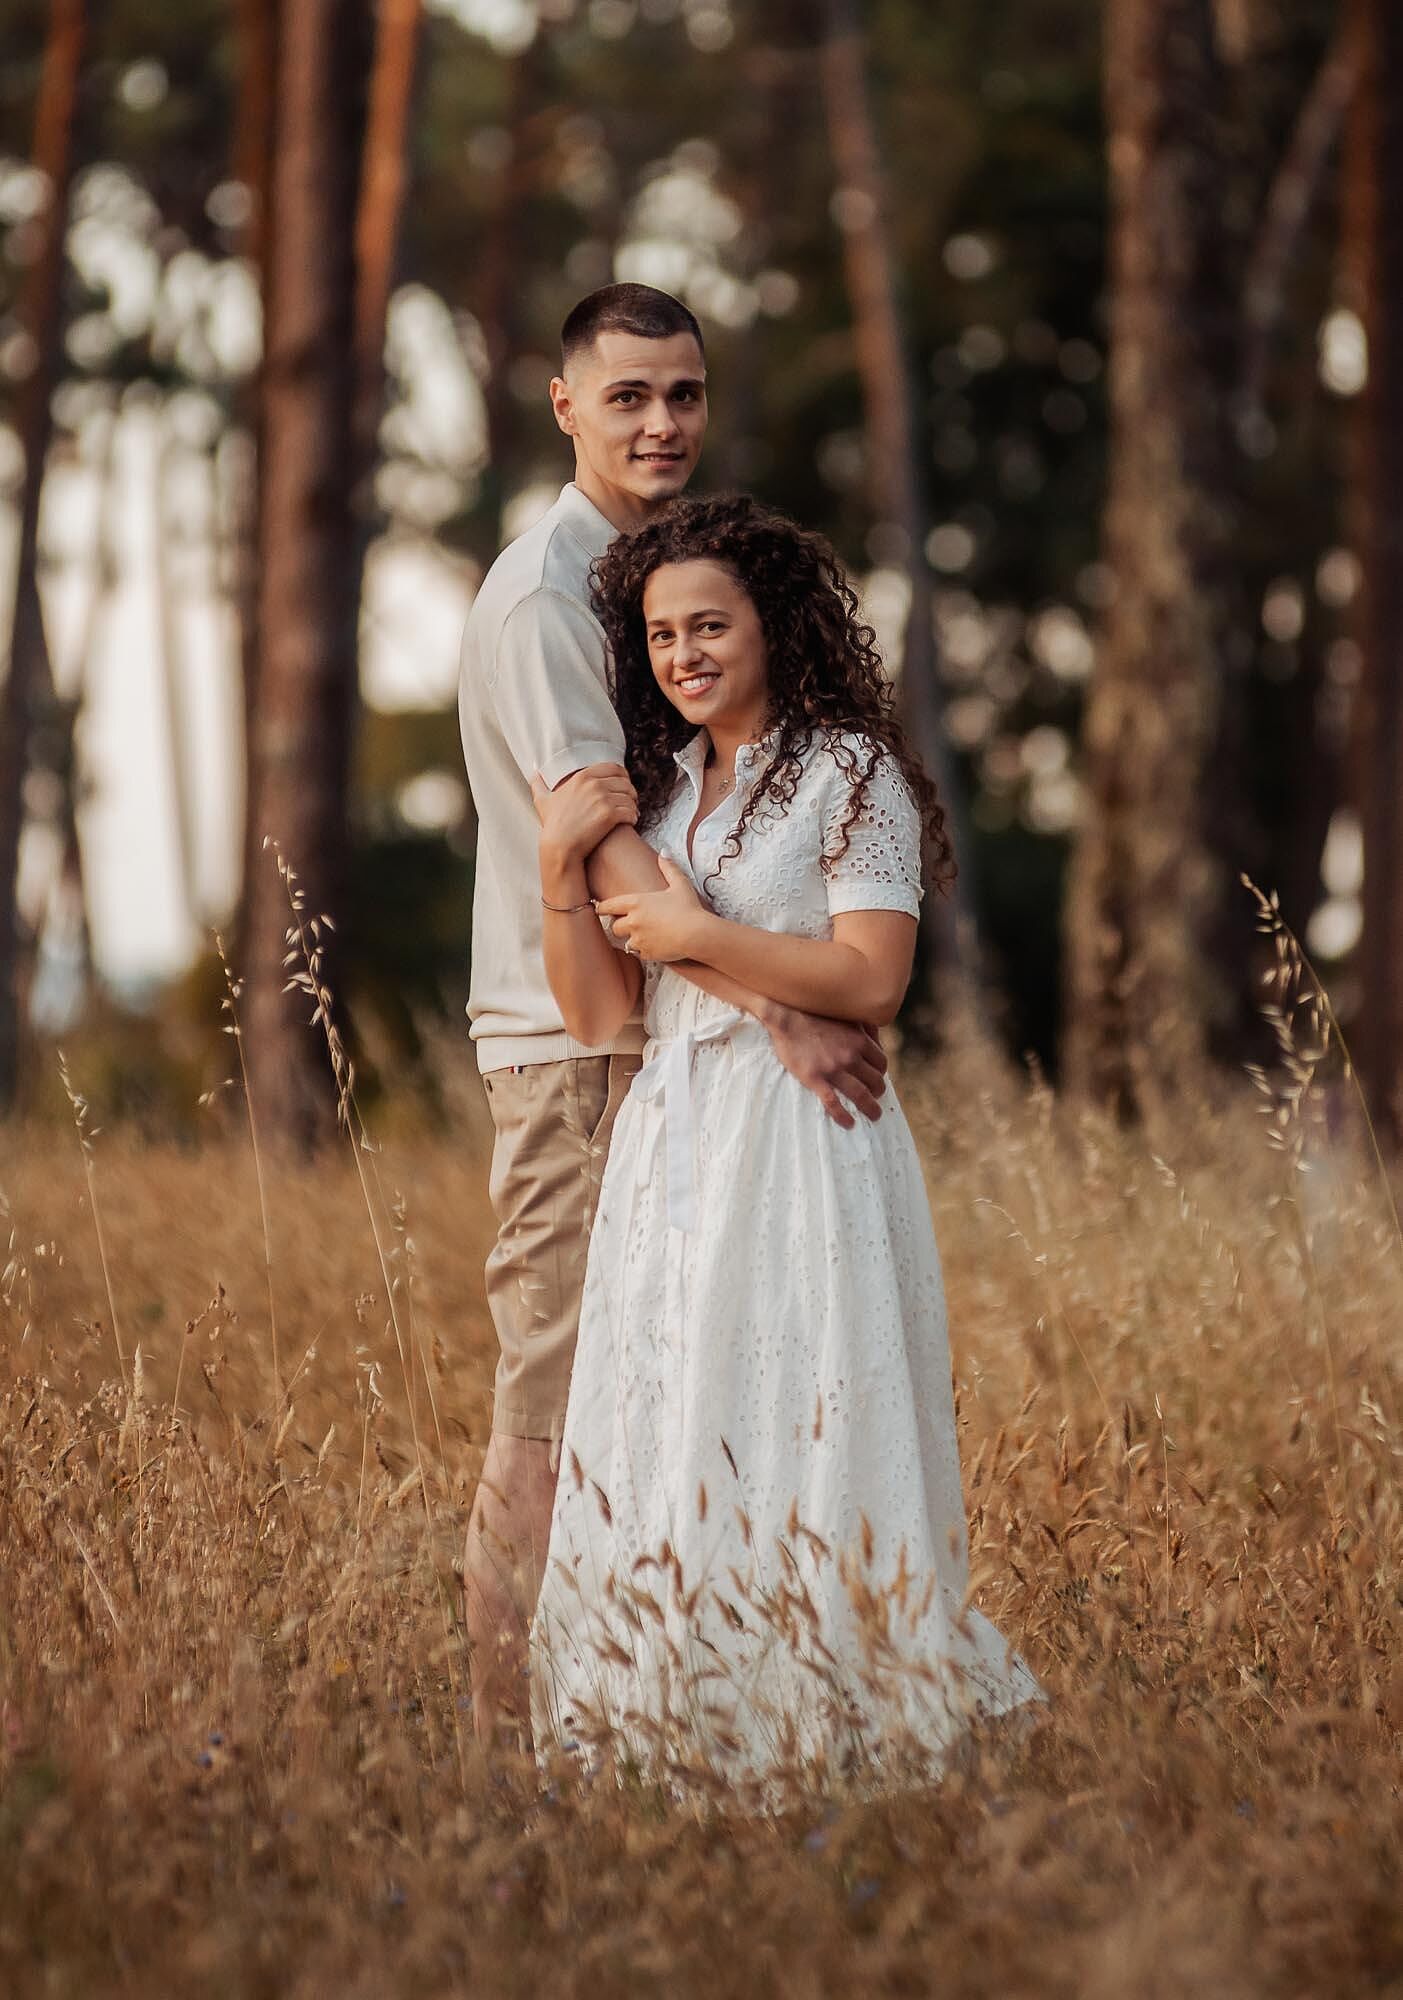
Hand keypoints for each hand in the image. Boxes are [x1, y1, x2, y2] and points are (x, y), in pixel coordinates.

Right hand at [531, 765, 637, 866]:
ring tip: (631, 813)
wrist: (560, 846)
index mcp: (583, 777)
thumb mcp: (543, 800)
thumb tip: (534, 772)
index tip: (623, 787)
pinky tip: (630, 822)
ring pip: (630, 797)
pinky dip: (633, 817)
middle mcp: (594, 784)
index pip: (614, 768)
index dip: (623, 777)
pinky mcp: (610, 815)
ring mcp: (603, 799)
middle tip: (629, 802)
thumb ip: (539, 784)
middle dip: (630, 793)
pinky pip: (631, 811)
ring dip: (633, 805)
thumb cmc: (553, 825)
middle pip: (626, 782)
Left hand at [595, 856, 706, 962]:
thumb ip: (669, 868)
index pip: (608, 906)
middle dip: (621, 927)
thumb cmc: (689, 907)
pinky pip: (640, 953)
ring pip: (626, 942)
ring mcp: (639, 939)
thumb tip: (664, 852)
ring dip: (633, 940)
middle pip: (615, 927)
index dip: (602, 908)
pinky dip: (645, 950)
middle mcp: (633, 921)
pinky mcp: (647, 953)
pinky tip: (656, 946)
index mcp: (636, 903)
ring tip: (646, 937)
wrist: (697, 934)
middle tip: (630, 925)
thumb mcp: (680, 884)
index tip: (599, 910)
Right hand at [763, 1007, 887, 1128]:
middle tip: (875, 1097)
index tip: (876, 1078)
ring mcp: (833, 1068)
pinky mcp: (815, 1078)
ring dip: (870, 1107)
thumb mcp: (846, 1016)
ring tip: (874, 1115)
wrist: (787, 1017)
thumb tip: (877, 1037)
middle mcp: (850, 1056)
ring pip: (860, 1094)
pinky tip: (849, 1123)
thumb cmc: (815, 1014)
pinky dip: (843, 1116)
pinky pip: (833, 1102)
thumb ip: (864, 1026)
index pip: (881, 1063)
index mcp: (859, 1040)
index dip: (881, 1073)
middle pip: (875, 1080)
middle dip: (879, 1092)